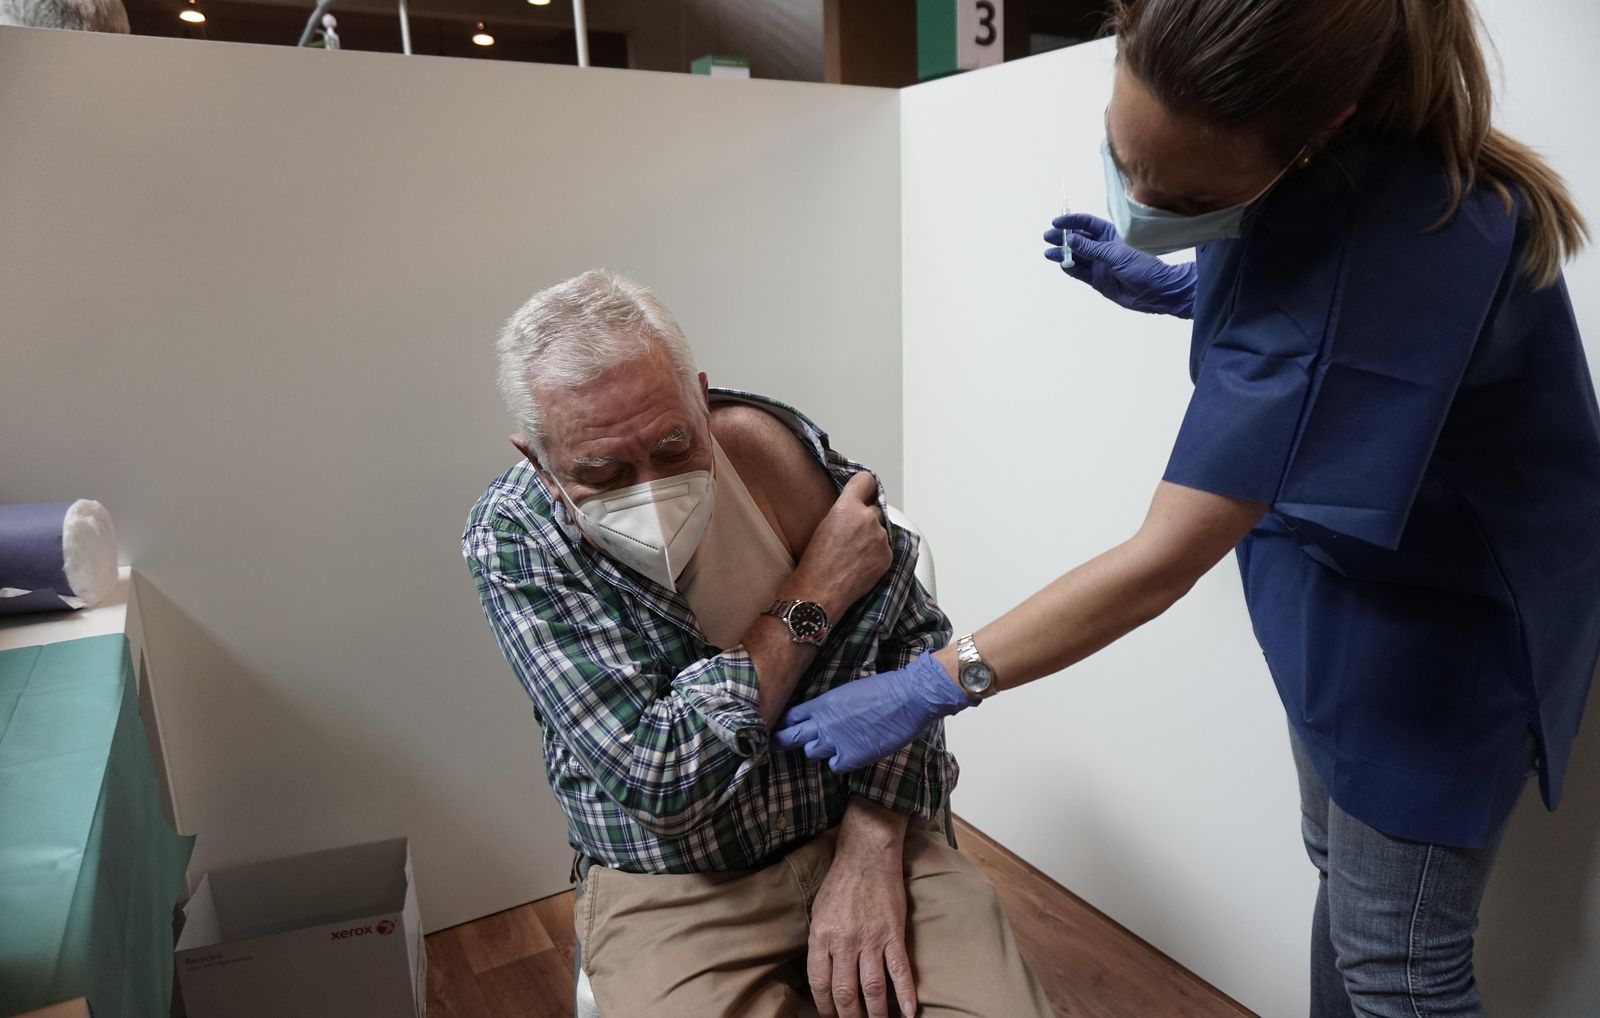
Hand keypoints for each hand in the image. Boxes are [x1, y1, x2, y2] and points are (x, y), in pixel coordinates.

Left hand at [774, 652, 972, 772]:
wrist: (908, 698)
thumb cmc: (884, 689)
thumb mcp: (849, 691)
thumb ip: (831, 706)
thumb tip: (825, 716)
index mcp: (822, 703)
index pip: (791, 716)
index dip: (784, 724)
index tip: (780, 728)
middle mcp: (823, 723)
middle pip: (790, 737)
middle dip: (782, 741)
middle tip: (775, 746)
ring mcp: (836, 742)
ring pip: (812, 753)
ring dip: (819, 750)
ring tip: (833, 745)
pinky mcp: (852, 757)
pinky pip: (834, 766)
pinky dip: (840, 763)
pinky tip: (850, 754)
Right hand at [791, 472, 891, 615]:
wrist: (819, 591)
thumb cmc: (815, 562)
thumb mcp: (824, 525)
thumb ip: (844, 511)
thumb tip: (855, 509)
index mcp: (848, 506)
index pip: (866, 480)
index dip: (864, 487)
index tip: (865, 491)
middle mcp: (867, 518)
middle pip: (874, 509)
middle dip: (866, 518)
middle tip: (852, 534)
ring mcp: (880, 538)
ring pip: (880, 531)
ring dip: (872, 538)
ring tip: (853, 554)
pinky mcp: (887, 556)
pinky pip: (885, 549)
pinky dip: (876, 554)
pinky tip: (860, 564)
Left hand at [808, 814, 915, 1017]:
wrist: (867, 855)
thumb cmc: (840, 882)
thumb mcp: (818, 912)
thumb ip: (820, 944)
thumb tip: (824, 975)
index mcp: (821, 936)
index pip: (819, 983)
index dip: (824, 1007)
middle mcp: (844, 941)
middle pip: (845, 992)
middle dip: (849, 1017)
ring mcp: (870, 938)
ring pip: (872, 988)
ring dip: (875, 1013)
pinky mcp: (893, 933)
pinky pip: (900, 970)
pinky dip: (905, 994)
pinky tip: (907, 1013)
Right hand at [1044, 212, 1196, 317]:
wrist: (1157, 292)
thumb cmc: (1143, 267)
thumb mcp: (1116, 254)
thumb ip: (1092, 248)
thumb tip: (1071, 239)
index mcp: (1112, 235)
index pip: (1087, 223)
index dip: (1072, 222)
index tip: (1057, 222)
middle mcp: (1103, 248)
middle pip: (1079, 239)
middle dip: (1063, 237)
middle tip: (1048, 237)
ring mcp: (1100, 264)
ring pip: (1077, 256)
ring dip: (1063, 254)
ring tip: (1049, 253)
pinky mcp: (1098, 280)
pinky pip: (1080, 272)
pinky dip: (1070, 268)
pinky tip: (1062, 264)